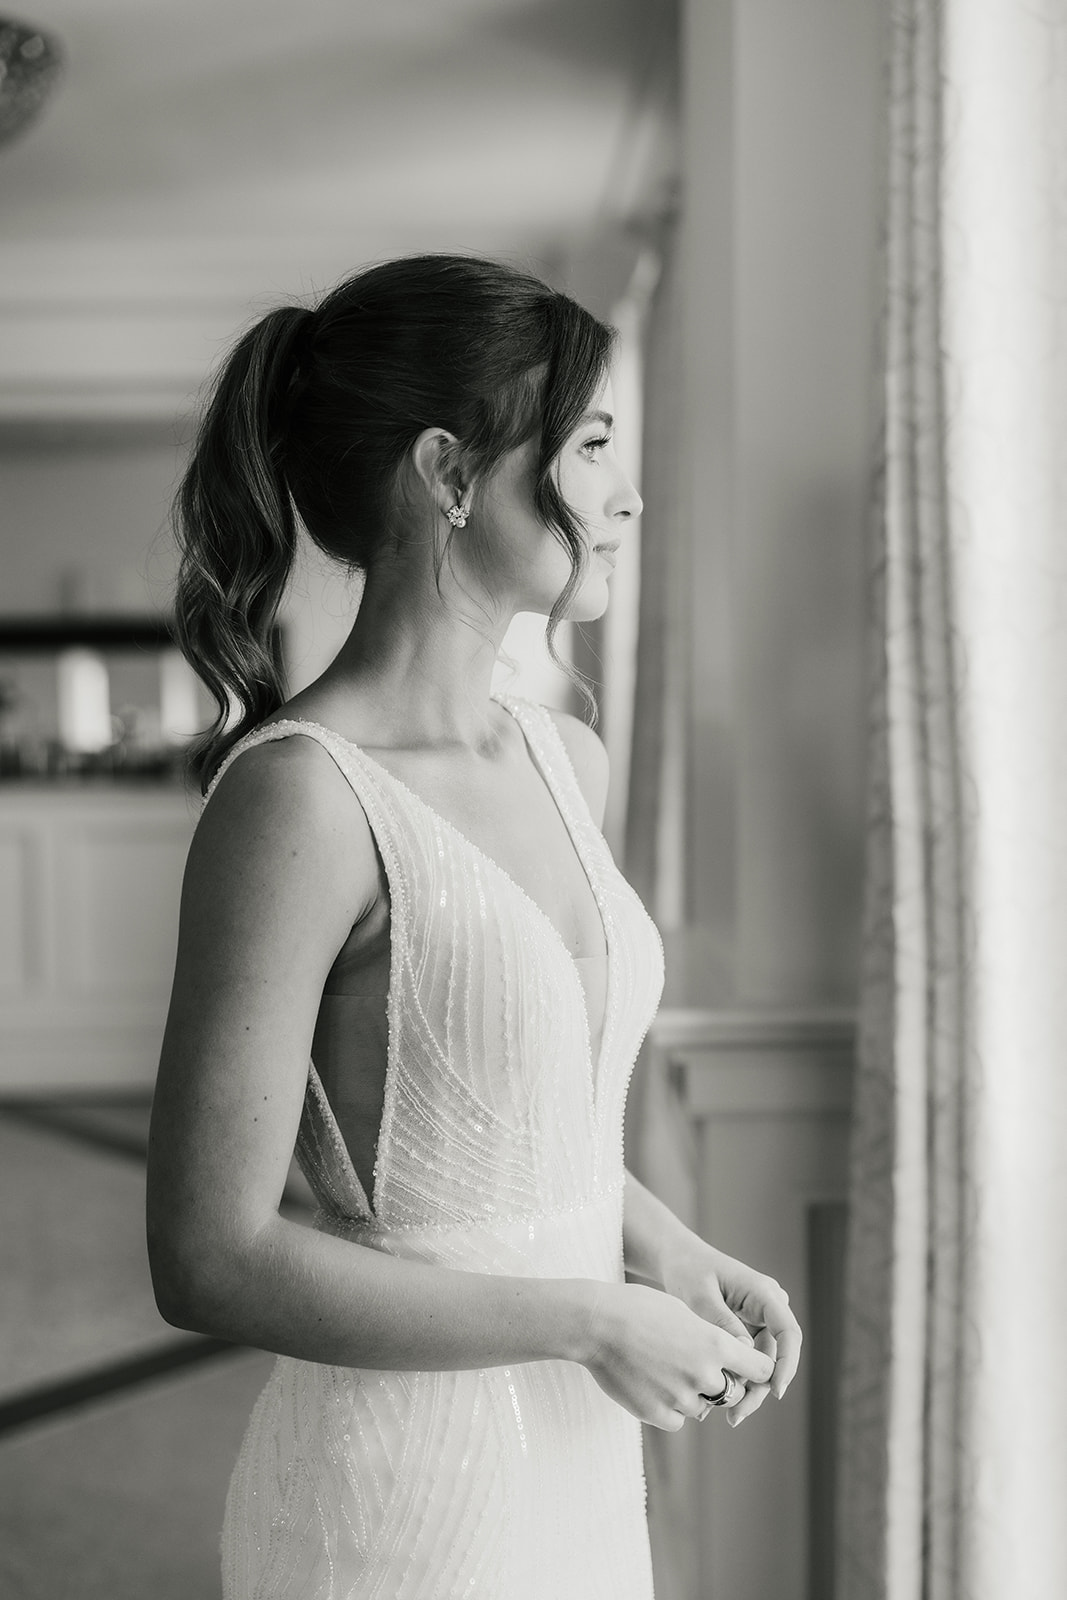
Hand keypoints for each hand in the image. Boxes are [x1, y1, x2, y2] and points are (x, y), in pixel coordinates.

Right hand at [578, 1281, 775, 1431]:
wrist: (597, 1323)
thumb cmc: (638, 1308)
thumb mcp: (684, 1312)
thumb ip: (711, 1338)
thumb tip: (728, 1359)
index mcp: (715, 1344)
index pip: (760, 1369)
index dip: (756, 1369)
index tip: (748, 1368)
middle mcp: (704, 1374)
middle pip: (734, 1393)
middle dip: (723, 1384)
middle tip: (697, 1368)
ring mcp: (681, 1397)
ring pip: (702, 1407)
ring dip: (691, 1395)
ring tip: (663, 1369)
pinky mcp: (658, 1414)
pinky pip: (678, 1419)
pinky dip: (670, 1408)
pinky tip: (652, 1384)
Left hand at [658, 1234, 801, 1425]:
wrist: (678, 1260)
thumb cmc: (688, 1270)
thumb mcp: (699, 1296)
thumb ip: (722, 1323)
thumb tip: (745, 1357)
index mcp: (763, 1293)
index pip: (789, 1332)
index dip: (787, 1364)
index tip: (775, 1390)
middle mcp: (767, 1308)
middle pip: (774, 1356)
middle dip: (759, 1388)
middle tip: (736, 1415)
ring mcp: (759, 1320)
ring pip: (761, 1364)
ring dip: (747, 1390)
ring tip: (726, 1416)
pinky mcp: (747, 1331)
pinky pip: (747, 1361)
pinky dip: (734, 1379)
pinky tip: (714, 1404)